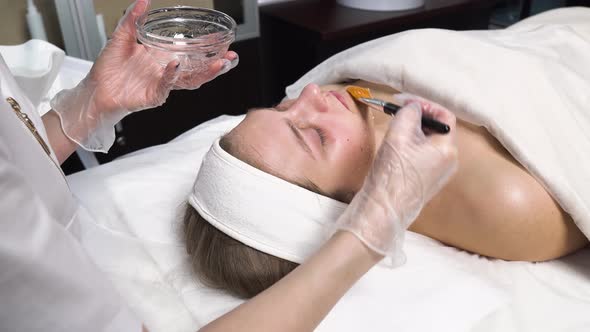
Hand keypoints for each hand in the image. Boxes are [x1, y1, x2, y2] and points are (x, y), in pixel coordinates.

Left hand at [90, 0, 237, 112]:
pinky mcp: (152, 96)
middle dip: (216, 65)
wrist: (94, 91)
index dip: (206, 47)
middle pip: (197, 70)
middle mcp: (165, 73)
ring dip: (205, 73)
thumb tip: (143, 1)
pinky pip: (165, 87)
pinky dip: (171, 76)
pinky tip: (176, 65)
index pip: (190, 54)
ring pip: (189, 81)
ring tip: (217, 64)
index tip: (220, 39)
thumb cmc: (108, 70)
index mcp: (161, 59)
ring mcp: (161, 85)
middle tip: (230, 56)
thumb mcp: (120, 37)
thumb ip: (132, 19)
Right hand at [334, 94, 457, 265]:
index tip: (405, 103)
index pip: (444, 116)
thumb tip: (413, 107)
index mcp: (447, 150)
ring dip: (412, 132)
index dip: (425, 105)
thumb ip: (409, 113)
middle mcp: (449, 162)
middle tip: (397, 112)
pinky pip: (423, 156)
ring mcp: (438, 173)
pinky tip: (395, 148)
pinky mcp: (426, 181)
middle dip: (417, 118)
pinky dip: (411, 146)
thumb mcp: (399, 133)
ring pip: (428, 143)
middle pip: (436, 129)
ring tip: (394, 129)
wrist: (383, 208)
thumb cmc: (392, 173)